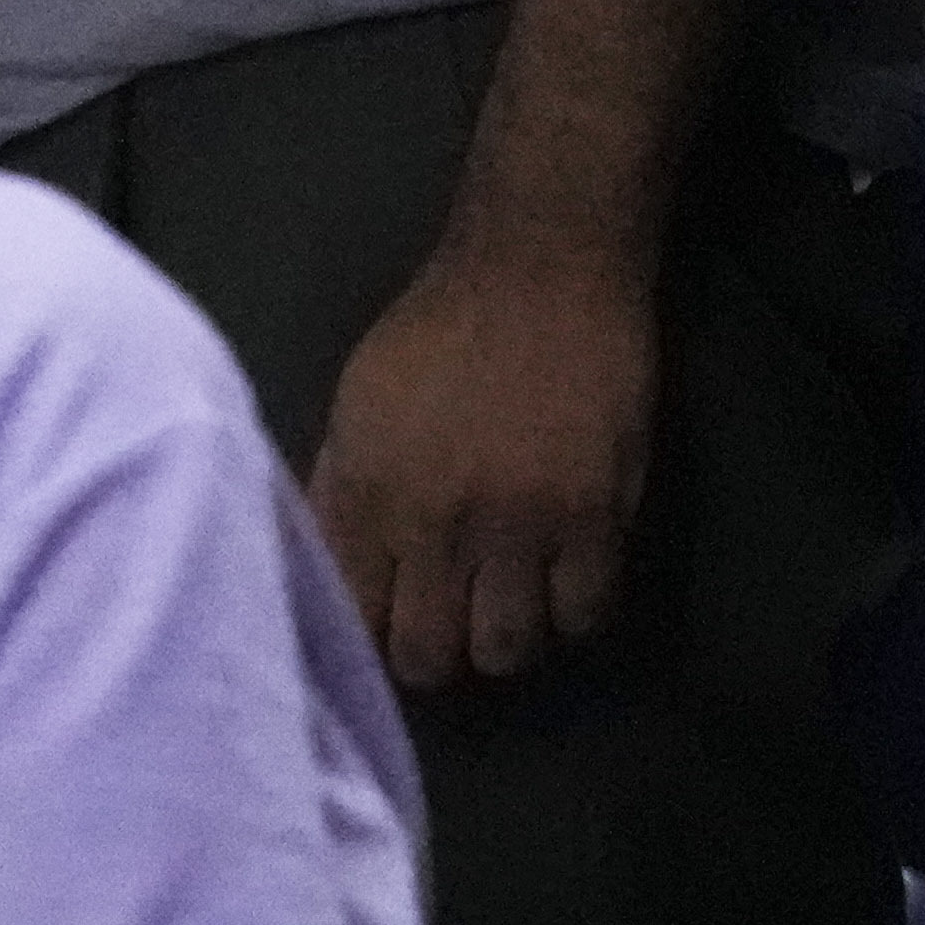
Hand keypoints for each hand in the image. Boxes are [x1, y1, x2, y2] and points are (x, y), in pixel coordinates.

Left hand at [306, 222, 659, 696]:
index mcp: (367, 490)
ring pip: (507, 652)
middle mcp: (436, 521)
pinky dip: (572, 614)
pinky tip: (562, 582)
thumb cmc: (440, 327)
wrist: (540, 266)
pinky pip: (584, 617)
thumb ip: (340, 488)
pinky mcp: (596, 516)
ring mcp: (521, 525)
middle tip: (450, 627)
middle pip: (429, 657)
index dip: (368, 638)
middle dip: (435, 656)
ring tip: (506, 606)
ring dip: (504, 640)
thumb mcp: (359, 400)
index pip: (352, 618)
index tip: (387, 629)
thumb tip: (328, 569)